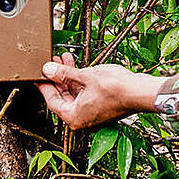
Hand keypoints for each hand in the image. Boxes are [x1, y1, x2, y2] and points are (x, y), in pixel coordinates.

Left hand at [38, 52, 163, 129]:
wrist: (140, 92)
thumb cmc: (116, 89)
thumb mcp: (85, 77)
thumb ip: (63, 74)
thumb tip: (48, 70)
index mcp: (74, 117)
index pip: (51, 101)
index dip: (44, 85)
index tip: (38, 75)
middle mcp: (82, 119)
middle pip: (62, 97)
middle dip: (57, 78)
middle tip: (51, 63)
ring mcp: (92, 114)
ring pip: (74, 94)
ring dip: (69, 77)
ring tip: (64, 59)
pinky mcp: (101, 107)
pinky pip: (85, 94)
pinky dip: (80, 82)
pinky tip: (79, 67)